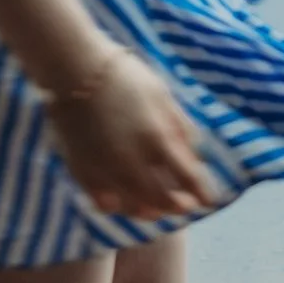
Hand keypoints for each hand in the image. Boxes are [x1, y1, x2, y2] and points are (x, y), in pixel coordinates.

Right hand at [43, 40, 219, 223]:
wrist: (74, 71)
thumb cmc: (125, 78)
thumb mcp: (163, 96)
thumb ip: (180, 127)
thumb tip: (195, 155)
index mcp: (157, 139)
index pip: (187, 178)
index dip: (202, 193)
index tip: (209, 201)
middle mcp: (133, 162)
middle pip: (162, 199)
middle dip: (178, 206)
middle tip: (186, 206)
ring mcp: (106, 170)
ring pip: (134, 207)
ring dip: (152, 211)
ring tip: (159, 209)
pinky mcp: (83, 172)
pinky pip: (105, 203)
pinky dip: (119, 207)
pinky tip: (124, 202)